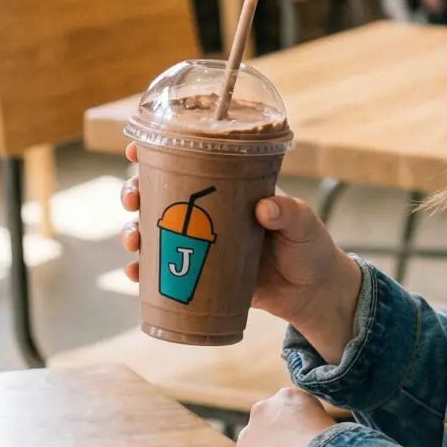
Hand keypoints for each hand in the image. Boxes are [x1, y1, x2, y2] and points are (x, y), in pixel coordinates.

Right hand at [121, 145, 361, 361]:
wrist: (314, 293)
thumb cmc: (311, 247)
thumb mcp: (304, 224)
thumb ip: (288, 213)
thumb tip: (264, 207)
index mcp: (230, 191)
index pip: (189, 164)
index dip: (157, 155)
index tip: (136, 152)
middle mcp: (209, 215)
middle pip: (159, 196)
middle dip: (135, 193)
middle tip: (132, 199)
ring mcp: (202, 246)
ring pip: (155, 233)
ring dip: (134, 233)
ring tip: (133, 241)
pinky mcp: (201, 277)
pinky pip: (165, 273)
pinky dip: (144, 274)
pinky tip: (134, 275)